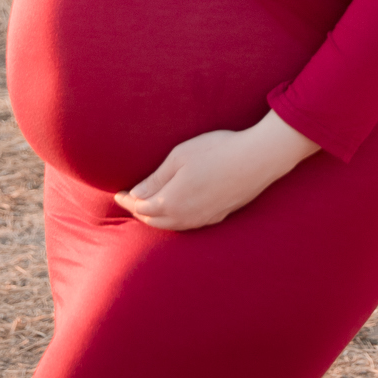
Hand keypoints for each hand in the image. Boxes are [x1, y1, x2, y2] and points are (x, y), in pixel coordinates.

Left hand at [114, 113, 317, 230]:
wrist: (258, 159)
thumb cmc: (217, 151)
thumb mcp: (180, 157)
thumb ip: (156, 179)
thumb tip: (136, 194)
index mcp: (171, 201)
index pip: (141, 206)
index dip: (128, 200)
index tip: (119, 193)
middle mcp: (186, 216)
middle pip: (154, 221)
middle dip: (139, 213)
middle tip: (131, 202)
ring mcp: (204, 218)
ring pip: (172, 226)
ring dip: (157, 219)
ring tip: (150, 209)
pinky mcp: (220, 216)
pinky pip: (189, 225)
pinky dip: (176, 221)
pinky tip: (179, 212)